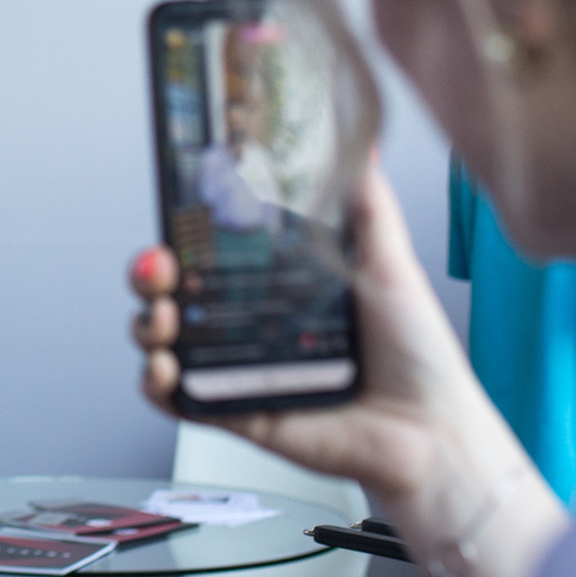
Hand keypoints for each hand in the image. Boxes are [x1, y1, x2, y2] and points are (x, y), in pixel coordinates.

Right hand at [129, 158, 565, 576]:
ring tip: (162, 317)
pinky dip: (156, 383)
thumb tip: (361, 144)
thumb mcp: (391, 263)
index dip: (186, 232)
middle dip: (151, 274)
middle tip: (158, 266)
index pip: (214, 250)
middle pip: (177, 292)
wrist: (428, 431)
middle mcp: (253, 324)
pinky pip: (178, 399)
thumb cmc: (417, 356)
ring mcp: (239, 370)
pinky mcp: (235, 413)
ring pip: (166, 341)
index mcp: (281, 286)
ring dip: (147, 324)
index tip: (176, 214)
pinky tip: (164, 367)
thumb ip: (368, 205)